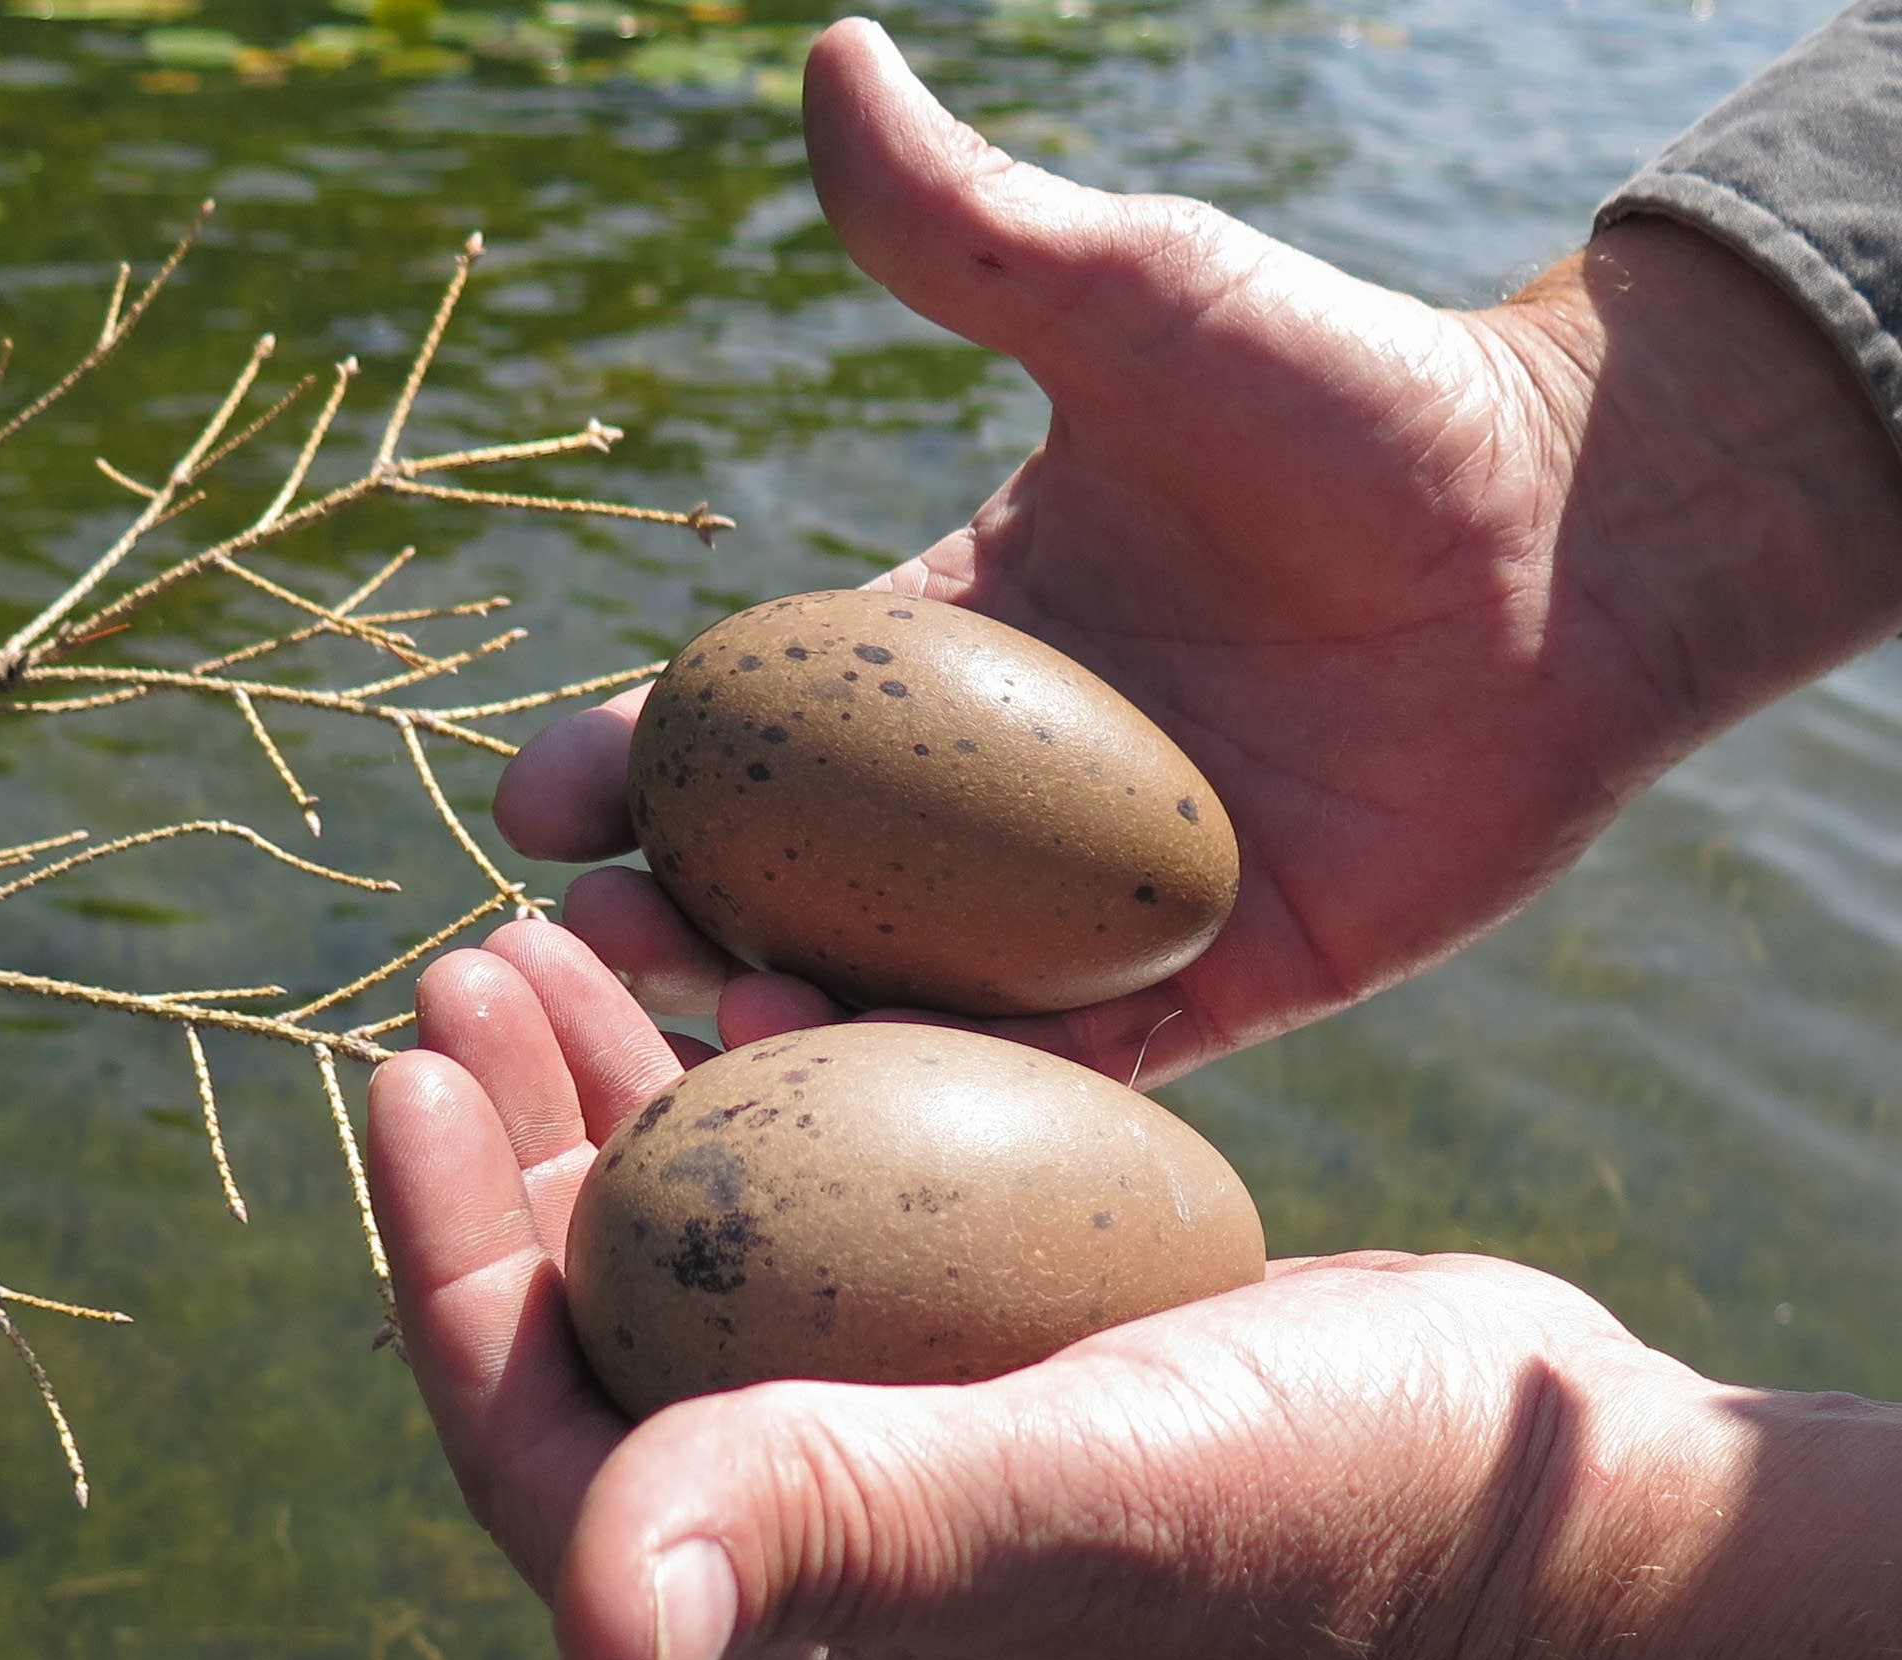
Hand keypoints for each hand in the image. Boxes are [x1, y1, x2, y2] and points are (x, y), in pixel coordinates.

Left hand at [365, 919, 1901, 1659]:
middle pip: (596, 1326)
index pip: (540, 1446)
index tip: (410, 1064)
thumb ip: (852, 1530)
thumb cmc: (1346, 1520)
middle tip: (485, 956)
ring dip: (629, 1094)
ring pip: (701, 1254)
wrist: (1527, 1501)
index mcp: (795, 1623)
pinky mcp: (975, 1351)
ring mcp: (899, 1431)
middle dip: (518, 1140)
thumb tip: (600, 1646)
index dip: (445, 1256)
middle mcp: (822, 1533)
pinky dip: (779, 1096)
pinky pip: (827, 1214)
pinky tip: (779, 978)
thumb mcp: (1100, 1497)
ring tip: (592, 928)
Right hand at [492, 19, 1901, 1086]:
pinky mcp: (1211, 991)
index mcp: (950, 654)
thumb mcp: (1140, 300)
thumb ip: (975, 226)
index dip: (635, 763)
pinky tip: (891, 1110)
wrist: (1564, 538)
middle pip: (802, 884)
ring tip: (717, 1023)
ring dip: (798, 1028)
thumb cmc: (1348, 401)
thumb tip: (830, 56)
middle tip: (596, 937)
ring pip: (916, 1001)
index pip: (755, 728)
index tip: (539, 797)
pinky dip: (981, 1097)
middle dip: (677, 919)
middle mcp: (1000, 803)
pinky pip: (1077, 1070)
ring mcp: (1096, 912)